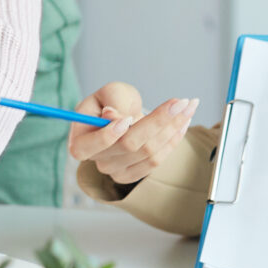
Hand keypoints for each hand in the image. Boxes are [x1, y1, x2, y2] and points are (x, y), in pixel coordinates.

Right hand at [65, 81, 199, 186]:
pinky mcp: (134, 175)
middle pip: (128, 146)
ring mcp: (116, 171)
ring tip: (188, 107)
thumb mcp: (110, 92)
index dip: (108, 135)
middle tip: (181, 102)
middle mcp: (97, 160)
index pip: (88, 146)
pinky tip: (183, 122)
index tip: (129, 117)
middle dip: (158, 121)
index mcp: (80, 140)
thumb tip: (112, 116)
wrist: (123, 114)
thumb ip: (112, 101)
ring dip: (173, 128)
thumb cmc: (113, 100)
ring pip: (149, 152)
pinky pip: (157, 161)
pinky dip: (174, 140)